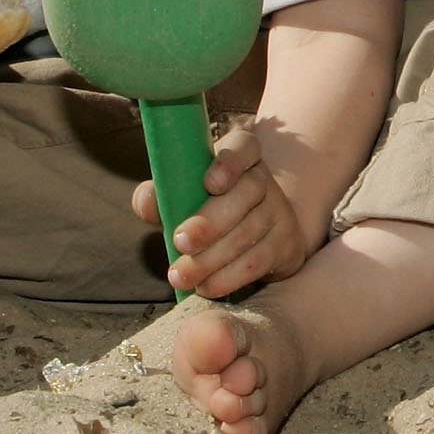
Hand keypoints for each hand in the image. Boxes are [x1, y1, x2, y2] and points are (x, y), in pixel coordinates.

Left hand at [135, 122, 312, 298]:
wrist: (255, 235)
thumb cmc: (205, 209)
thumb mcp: (182, 195)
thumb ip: (161, 194)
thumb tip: (147, 201)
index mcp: (240, 155)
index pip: (244, 146)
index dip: (230, 162)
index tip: (210, 183)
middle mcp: (264, 178)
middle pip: (247, 193)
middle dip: (211, 221)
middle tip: (180, 242)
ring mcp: (279, 211)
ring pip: (248, 233)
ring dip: (211, 259)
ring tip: (180, 276)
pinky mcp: (286, 244)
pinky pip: (257, 262)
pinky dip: (228, 277)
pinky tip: (205, 286)